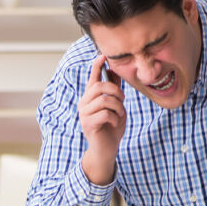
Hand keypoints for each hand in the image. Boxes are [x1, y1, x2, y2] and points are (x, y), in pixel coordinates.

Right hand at [79, 54, 125, 183]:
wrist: (106, 149)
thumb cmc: (111, 127)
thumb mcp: (116, 106)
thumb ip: (114, 91)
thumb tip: (114, 71)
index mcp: (90, 98)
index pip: (92, 78)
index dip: (96, 66)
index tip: (103, 56)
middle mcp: (84, 104)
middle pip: (99, 87)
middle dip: (116, 92)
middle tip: (122, 101)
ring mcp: (84, 114)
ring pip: (104, 100)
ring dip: (118, 107)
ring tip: (119, 114)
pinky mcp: (88, 124)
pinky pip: (106, 114)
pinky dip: (115, 118)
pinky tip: (114, 123)